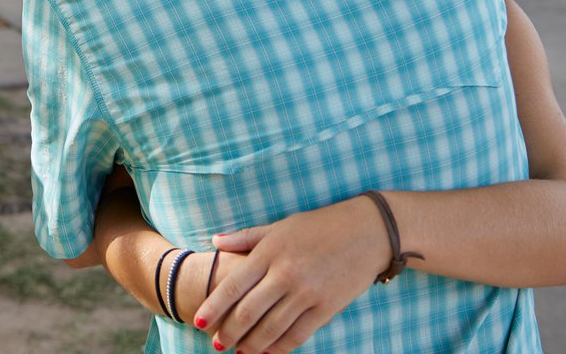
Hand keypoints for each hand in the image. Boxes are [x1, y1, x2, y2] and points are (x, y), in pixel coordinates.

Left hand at [195, 197, 388, 353]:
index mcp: (270, 252)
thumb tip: (215, 242)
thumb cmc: (320, 225)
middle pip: (248, 312)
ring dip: (251, 345)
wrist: (367, 231)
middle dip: (228, 332)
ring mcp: (307, 292)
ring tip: (239, 352)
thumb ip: (246, 237)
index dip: (213, 307)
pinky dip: (280, 347)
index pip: (233, 286)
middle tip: (216, 343)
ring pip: (271, 328)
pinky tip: (268, 352)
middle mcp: (285, 274)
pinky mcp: (327, 307)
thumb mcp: (280, 226)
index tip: (198, 321)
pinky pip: (298, 334)